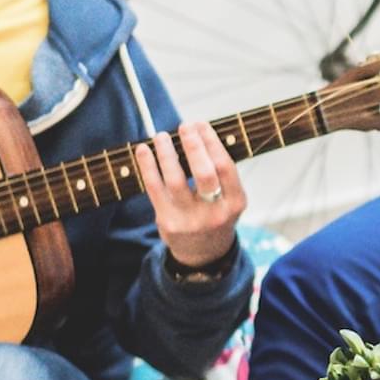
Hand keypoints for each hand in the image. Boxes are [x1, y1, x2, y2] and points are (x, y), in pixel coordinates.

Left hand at [135, 122, 245, 267]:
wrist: (203, 254)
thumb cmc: (215, 215)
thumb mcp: (229, 199)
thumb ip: (219, 174)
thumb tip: (197, 133)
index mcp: (235, 203)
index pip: (225, 167)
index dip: (212, 143)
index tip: (202, 125)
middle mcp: (215, 213)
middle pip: (204, 174)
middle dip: (194, 146)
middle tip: (185, 126)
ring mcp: (191, 220)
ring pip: (176, 180)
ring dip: (167, 153)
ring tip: (161, 136)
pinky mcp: (168, 222)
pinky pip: (155, 189)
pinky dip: (148, 166)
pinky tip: (144, 150)